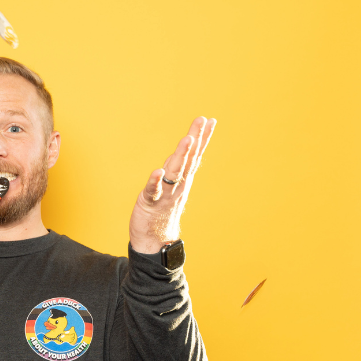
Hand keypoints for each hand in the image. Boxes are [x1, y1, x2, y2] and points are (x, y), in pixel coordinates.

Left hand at [129, 116, 215, 253]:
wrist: (155, 240)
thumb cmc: (162, 210)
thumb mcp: (173, 186)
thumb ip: (178, 168)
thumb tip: (186, 148)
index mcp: (183, 179)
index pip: (195, 155)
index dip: (202, 138)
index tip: (210, 120)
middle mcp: (178, 185)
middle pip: (188, 159)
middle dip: (195, 139)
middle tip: (201, 120)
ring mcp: (166, 194)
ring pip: (175, 172)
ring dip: (181, 155)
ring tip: (187, 139)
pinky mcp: (150, 203)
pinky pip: (154, 191)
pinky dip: (156, 181)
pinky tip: (158, 171)